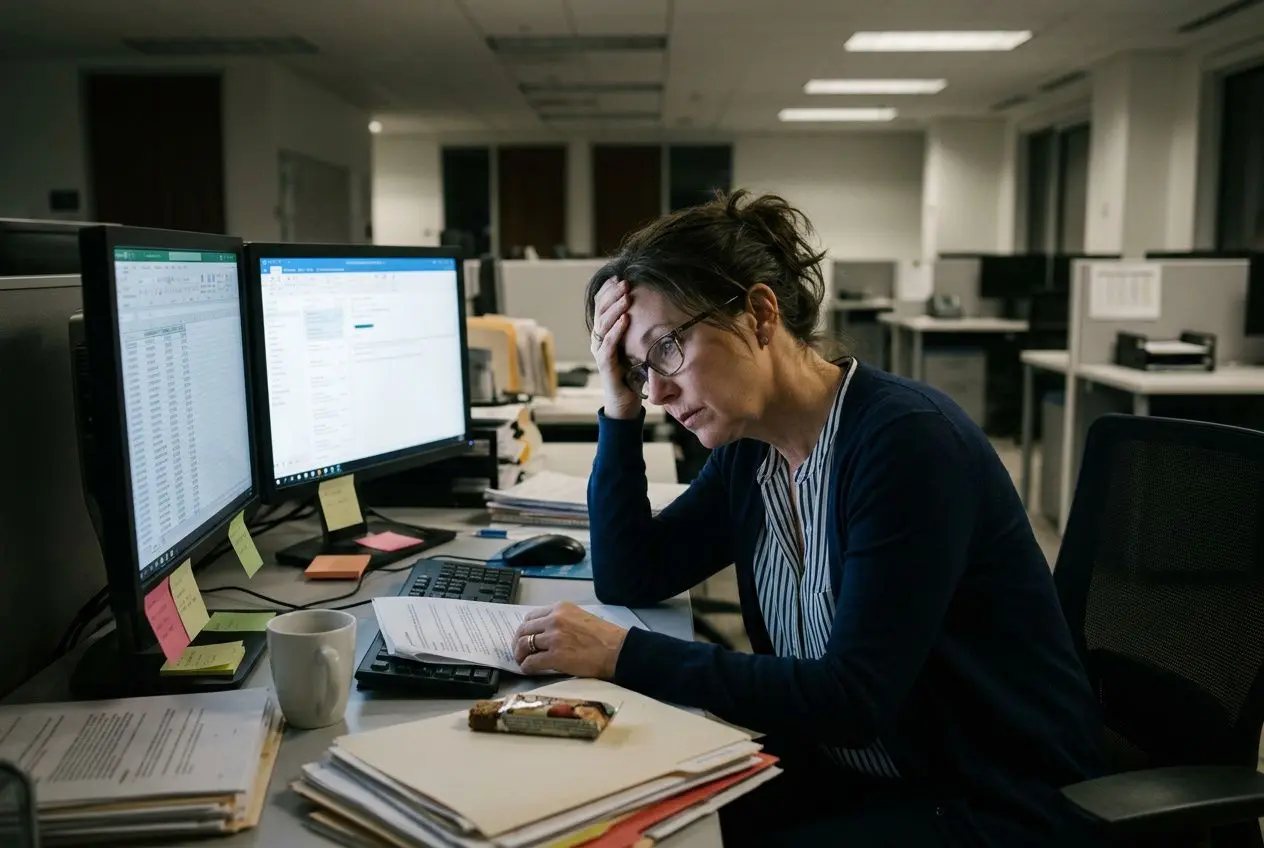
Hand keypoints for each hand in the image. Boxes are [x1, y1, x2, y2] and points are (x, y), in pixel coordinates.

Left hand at [512, 601, 627, 677]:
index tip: (525, 637)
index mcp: (560, 608)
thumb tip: (545, 633)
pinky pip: (532, 661)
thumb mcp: (579, 617)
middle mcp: (554, 620)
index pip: (531, 616)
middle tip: (520, 651)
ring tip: (523, 661)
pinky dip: (527, 667)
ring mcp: (554, 638)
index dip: (525, 629)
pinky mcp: (555, 656)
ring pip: (525, 645)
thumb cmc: (604, 636)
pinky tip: (529, 670)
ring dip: (520, 655)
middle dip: (519, 642)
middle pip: (524, 630)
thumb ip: (561, 621)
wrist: (617, 650)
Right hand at [590, 277, 641, 419]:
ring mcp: (599, 352)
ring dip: (615, 309)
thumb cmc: (630, 374)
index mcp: (603, 334)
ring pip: (603, 325)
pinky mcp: (605, 364)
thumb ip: (635, 331)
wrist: (624, 402)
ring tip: (626, 296)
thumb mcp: (633, 347)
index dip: (608, 291)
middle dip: (612, 295)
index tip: (619, 277)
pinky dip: (616, 331)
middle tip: (625, 282)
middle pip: (601, 312)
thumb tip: (649, 310)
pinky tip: (625, 319)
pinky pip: (609, 344)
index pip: (601, 307)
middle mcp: (597, 340)